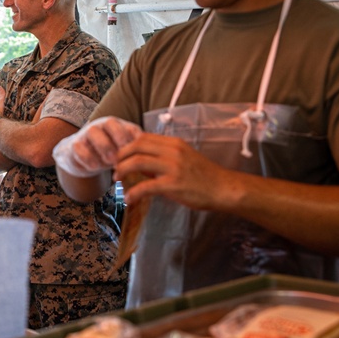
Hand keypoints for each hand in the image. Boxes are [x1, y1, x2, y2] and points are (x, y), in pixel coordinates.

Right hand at [52, 116, 142, 177]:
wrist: (83, 156)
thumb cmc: (109, 154)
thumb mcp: (123, 155)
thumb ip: (136, 157)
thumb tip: (155, 170)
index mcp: (118, 127)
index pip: (128, 127)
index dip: (135, 139)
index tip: (140, 153)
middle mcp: (103, 126)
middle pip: (110, 123)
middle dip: (119, 138)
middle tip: (126, 153)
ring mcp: (87, 134)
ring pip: (93, 132)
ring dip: (104, 146)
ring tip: (110, 162)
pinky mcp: (75, 145)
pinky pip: (79, 147)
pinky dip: (87, 157)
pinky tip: (95, 167)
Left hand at [115, 134, 232, 210]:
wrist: (224, 188)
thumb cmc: (204, 176)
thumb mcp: (183, 158)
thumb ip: (162, 158)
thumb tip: (139, 163)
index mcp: (174, 144)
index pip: (143, 138)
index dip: (126, 146)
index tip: (119, 156)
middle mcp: (172, 151)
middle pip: (136, 146)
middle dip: (120, 156)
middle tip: (114, 167)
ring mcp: (173, 167)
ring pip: (137, 162)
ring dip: (122, 170)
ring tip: (117, 180)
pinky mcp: (173, 184)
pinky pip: (146, 187)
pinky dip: (134, 193)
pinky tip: (129, 199)